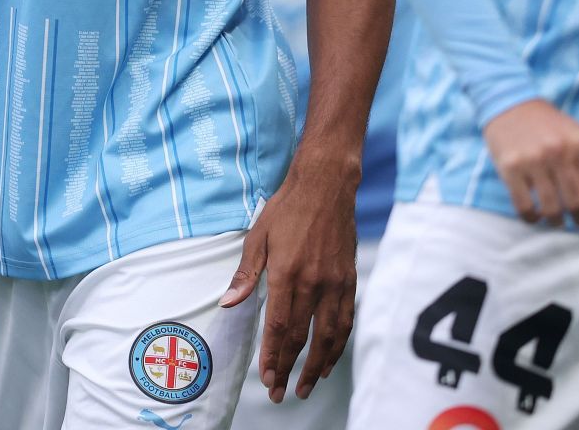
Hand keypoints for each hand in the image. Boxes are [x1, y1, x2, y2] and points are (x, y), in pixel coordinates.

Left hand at [219, 149, 357, 403]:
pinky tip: (330, 358)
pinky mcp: (350, 279)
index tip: (267, 378)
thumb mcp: (258, 236)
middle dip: (291, 369)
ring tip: (307, 386)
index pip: (280, 327)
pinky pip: (345, 320)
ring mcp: (336, 283)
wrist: (327, 185)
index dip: (274, 357)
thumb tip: (229, 303)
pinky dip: (338, 345)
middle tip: (282, 393)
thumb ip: (246, 274)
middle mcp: (314, 282)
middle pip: (303, 338)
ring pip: (329, 336)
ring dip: (318, 365)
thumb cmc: (287, 208)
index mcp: (287, 273)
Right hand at [482, 99, 578, 239]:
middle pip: (578, 204)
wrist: (511, 104)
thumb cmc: (552, 128)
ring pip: (552, 209)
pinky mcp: (509, 166)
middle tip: (578, 220)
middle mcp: (560, 151)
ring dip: (556, 221)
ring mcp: (533, 159)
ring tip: (556, 218)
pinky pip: (524, 206)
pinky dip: (532, 218)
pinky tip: (535, 215)